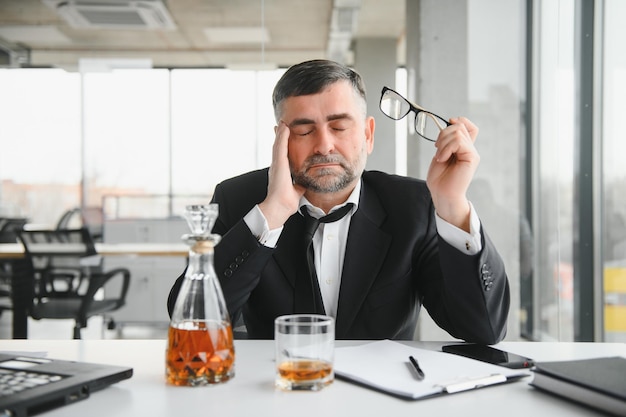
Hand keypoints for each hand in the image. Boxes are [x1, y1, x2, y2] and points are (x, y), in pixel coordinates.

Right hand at [258, 121, 305, 228]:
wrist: (280, 207)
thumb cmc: (286, 202)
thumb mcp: (297, 190)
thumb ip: (299, 185)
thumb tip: (304, 184)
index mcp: (281, 172)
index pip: (283, 156)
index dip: (284, 146)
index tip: (285, 138)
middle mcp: (277, 166)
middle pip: (279, 147)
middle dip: (280, 136)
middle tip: (281, 125)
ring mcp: (277, 164)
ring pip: (278, 144)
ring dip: (280, 133)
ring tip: (283, 123)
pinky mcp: (278, 163)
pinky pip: (280, 146)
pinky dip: (282, 136)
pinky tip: (284, 127)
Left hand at [426, 117, 479, 231]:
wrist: (442, 194)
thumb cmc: (440, 178)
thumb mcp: (441, 153)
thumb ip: (447, 139)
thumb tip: (452, 121)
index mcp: (462, 147)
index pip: (467, 125)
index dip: (457, 121)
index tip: (443, 132)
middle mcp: (470, 148)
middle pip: (459, 126)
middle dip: (443, 134)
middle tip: (437, 150)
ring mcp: (472, 153)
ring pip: (458, 132)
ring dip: (443, 143)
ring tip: (440, 157)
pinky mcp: (472, 157)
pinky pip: (459, 141)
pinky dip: (446, 148)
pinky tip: (443, 159)